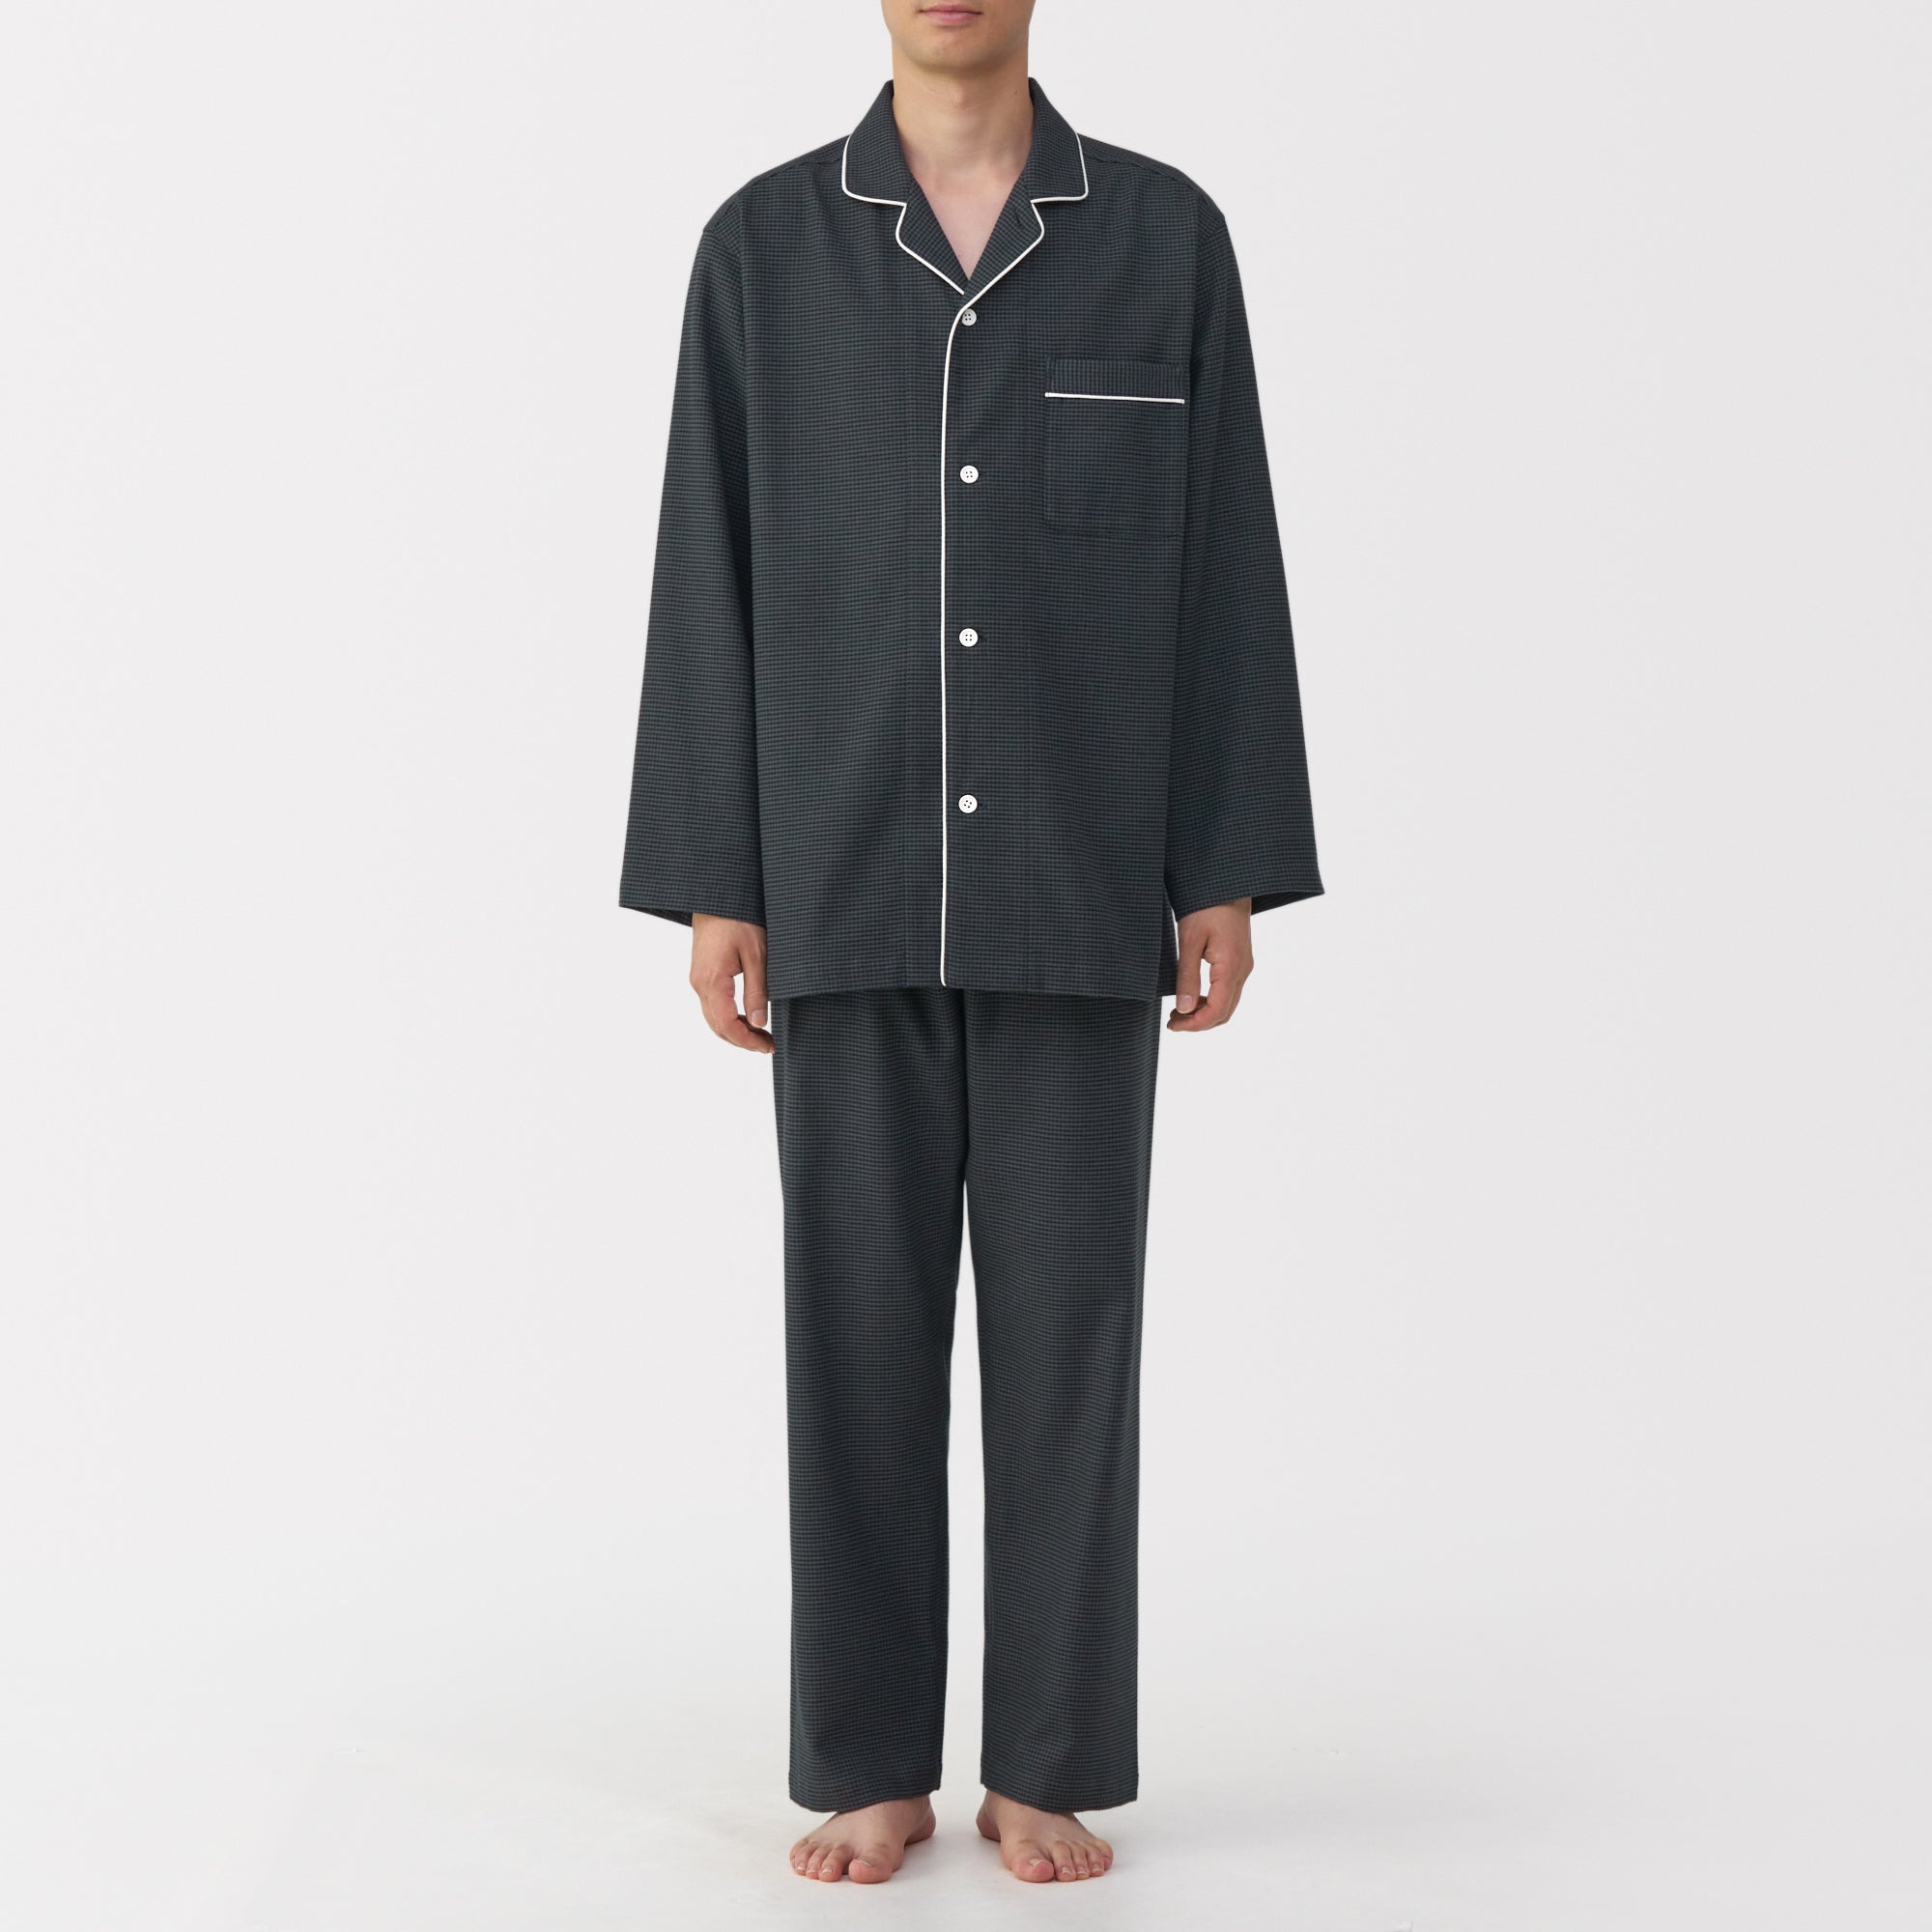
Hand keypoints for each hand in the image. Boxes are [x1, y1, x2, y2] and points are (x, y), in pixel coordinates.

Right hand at [690, 913, 773, 1053]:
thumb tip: (760, 1023)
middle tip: (768, 1044)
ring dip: (735, 1030)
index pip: (727, 1025)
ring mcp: (697, 979)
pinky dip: (728, 1017)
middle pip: (717, 1026)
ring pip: (713, 1018)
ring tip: (761, 1034)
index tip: (767, 1046)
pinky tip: (747, 1017)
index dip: (747, 1041)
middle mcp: (699, 984)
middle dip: (742, 1040)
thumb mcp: (756, 954)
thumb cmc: (738, 919)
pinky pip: (712, 1005)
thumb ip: (757, 991)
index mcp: (712, 982)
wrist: (716, 895)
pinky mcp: (701, 974)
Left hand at [1169, 898, 1252, 1032]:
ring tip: (1179, 1012)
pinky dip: (1212, 1001)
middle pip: (1225, 1012)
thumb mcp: (1190, 939)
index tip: (1172, 1025)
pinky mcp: (1240, 961)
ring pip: (1228, 1003)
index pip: (1216, 1011)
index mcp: (1231, 967)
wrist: (1228, 883)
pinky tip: (1193, 996)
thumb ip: (1187, 976)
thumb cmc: (1207, 906)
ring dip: (1205, 1013)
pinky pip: (1229, 990)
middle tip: (1172, 1022)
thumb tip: (1182, 1009)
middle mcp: (1242, 971)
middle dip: (1199, 1023)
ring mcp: (1244, 966)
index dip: (1194, 1025)